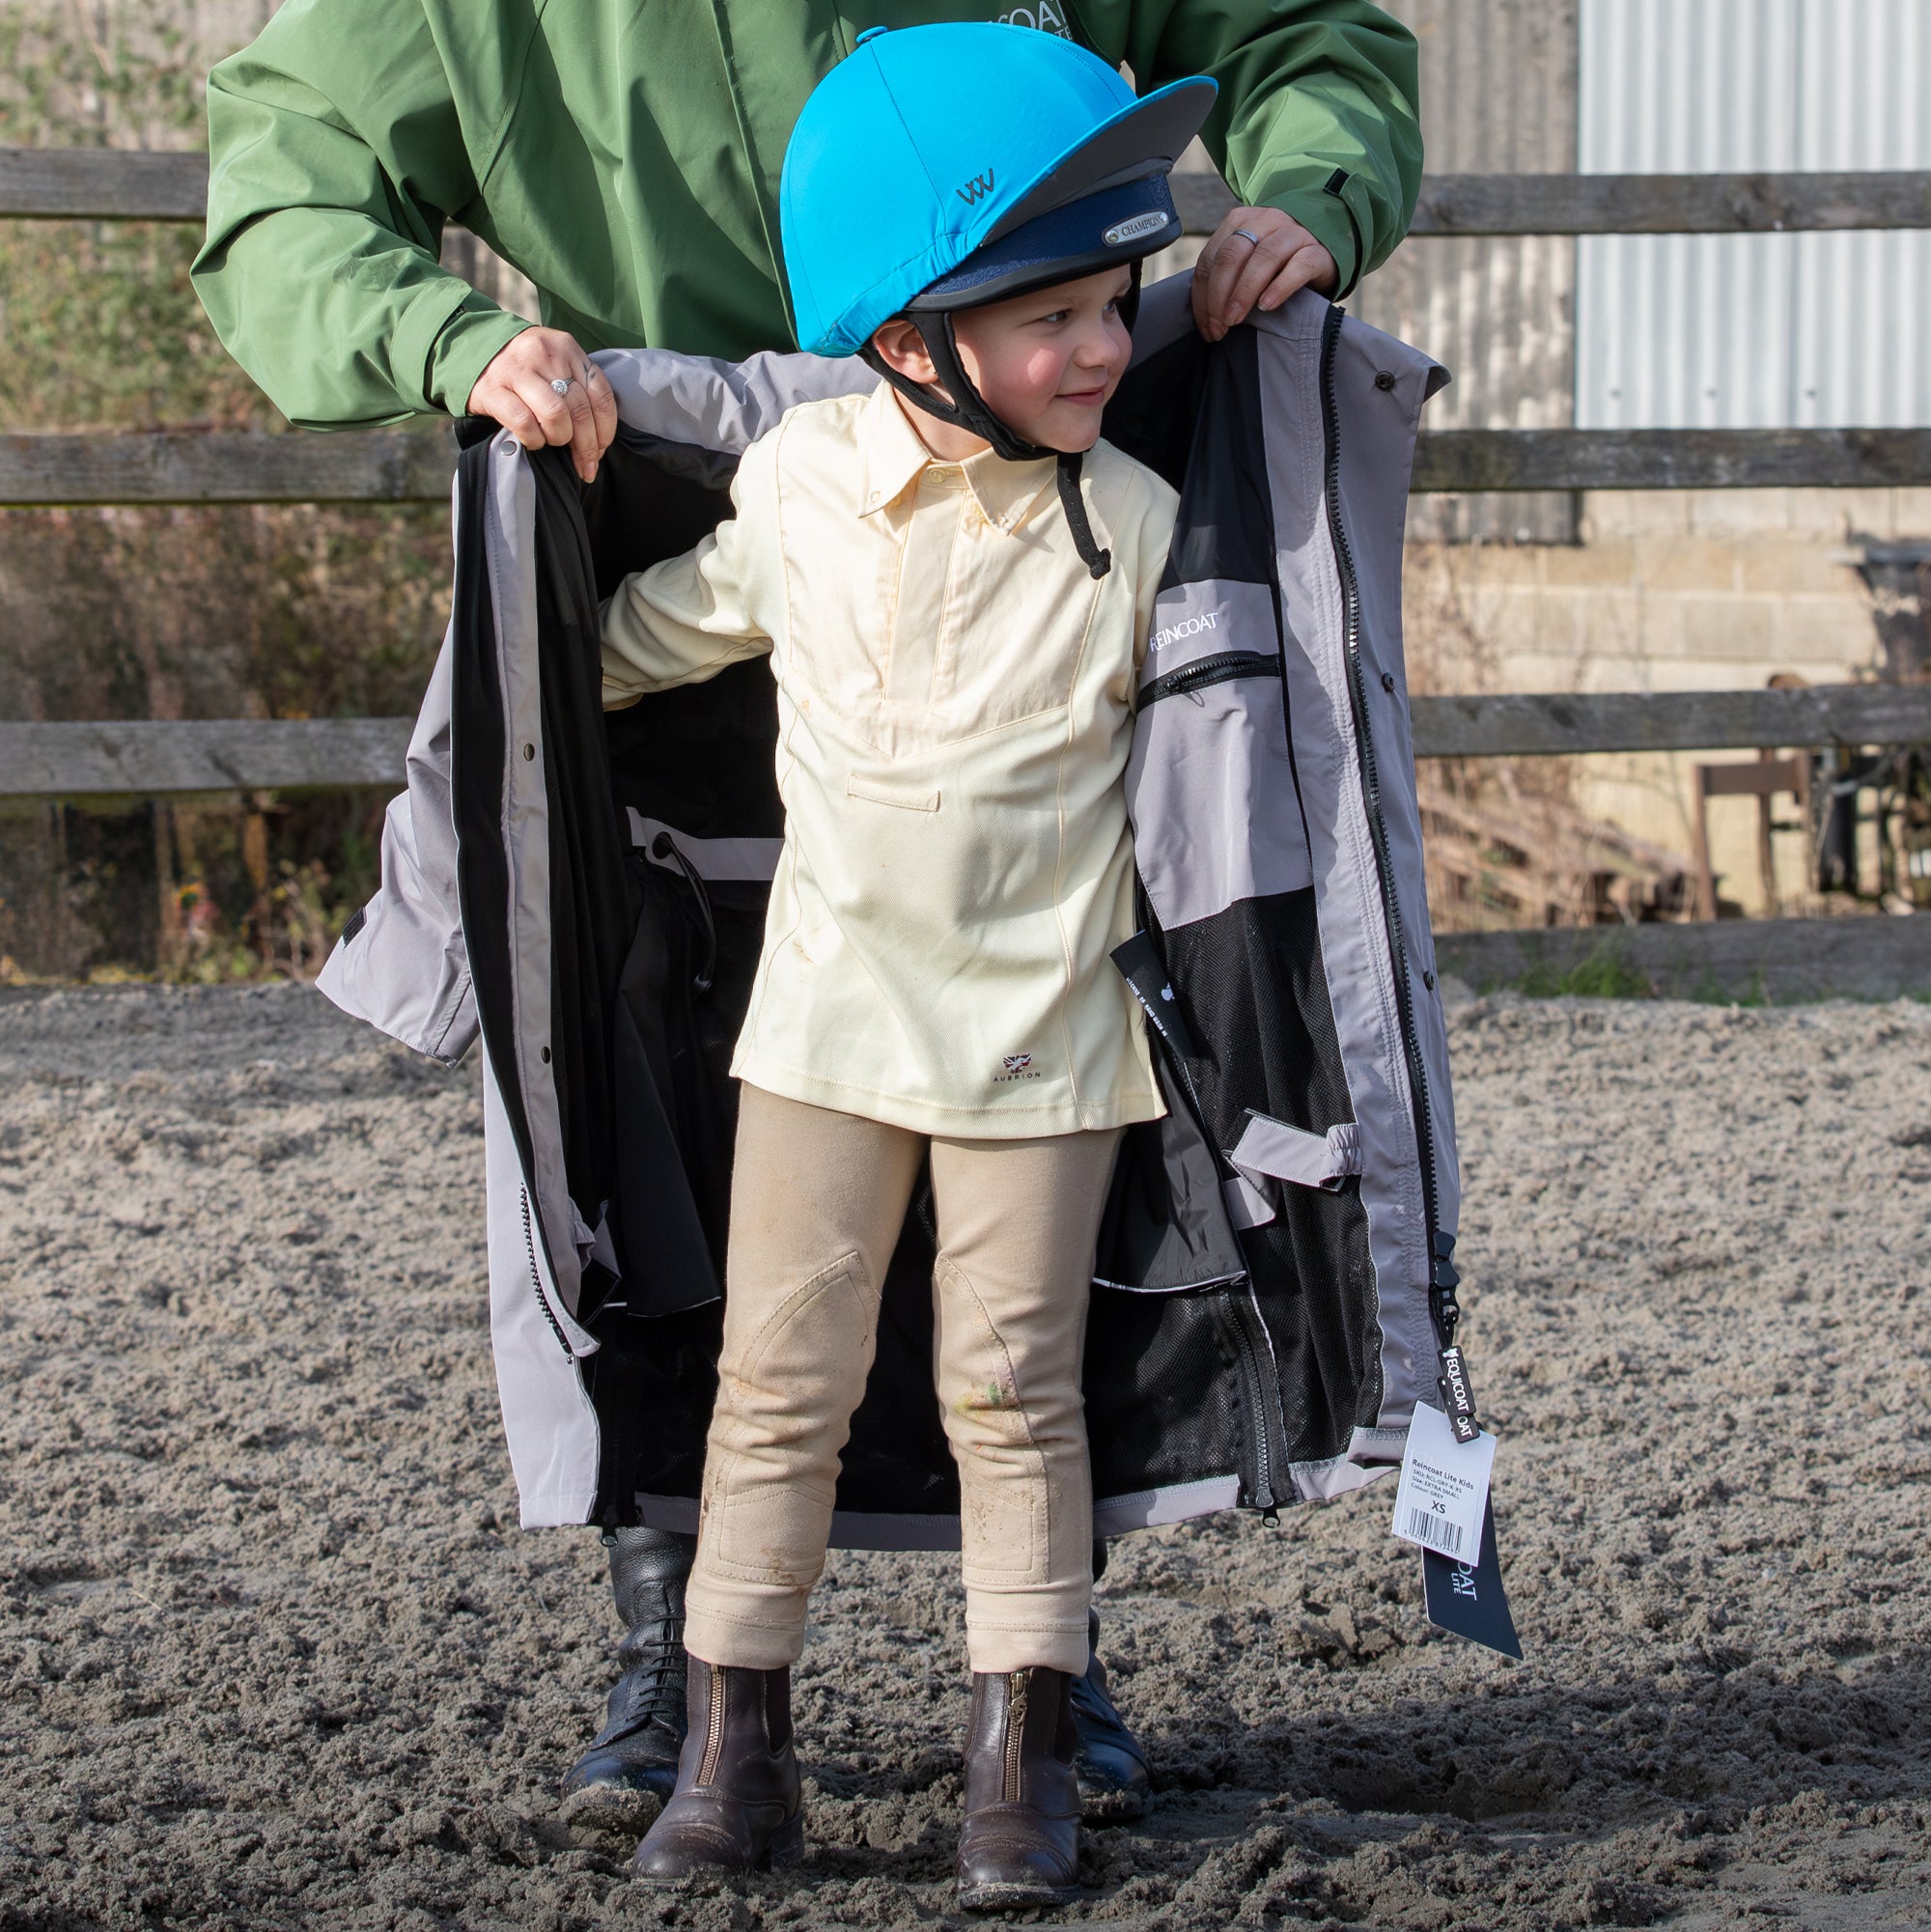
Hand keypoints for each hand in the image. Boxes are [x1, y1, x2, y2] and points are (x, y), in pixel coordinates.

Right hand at [466, 327, 617, 482]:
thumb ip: (578, 389)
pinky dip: (534, 440)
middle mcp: (544, 354)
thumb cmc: (524, 368)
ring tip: (552, 441)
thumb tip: (599, 440)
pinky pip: (524, 423)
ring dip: (559, 438)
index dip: (605, 430)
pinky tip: (533, 440)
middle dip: (587, 446)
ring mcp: (516, 370)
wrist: (471, 350)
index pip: (600, 394)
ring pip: (556, 415)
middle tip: (585, 465)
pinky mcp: (492, 389)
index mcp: (566, 347)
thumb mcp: (555, 365)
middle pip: (580, 410)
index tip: (601, 450)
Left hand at [1191, 206, 1337, 342]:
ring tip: (1235, 320)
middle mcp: (1266, 220)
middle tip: (1218, 327)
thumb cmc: (1278, 266)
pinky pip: (1298, 266)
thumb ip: (1226, 276)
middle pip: (1232, 255)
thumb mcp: (1247, 263)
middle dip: (1218, 296)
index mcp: (1241, 221)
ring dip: (1243, 293)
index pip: (1211, 258)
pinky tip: (1266, 306)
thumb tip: (1205, 315)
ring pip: (1263, 258)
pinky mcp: (1318, 251)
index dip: (1203, 295)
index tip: (1206, 325)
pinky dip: (1279, 287)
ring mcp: (1294, 232)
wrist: (1323, 255)